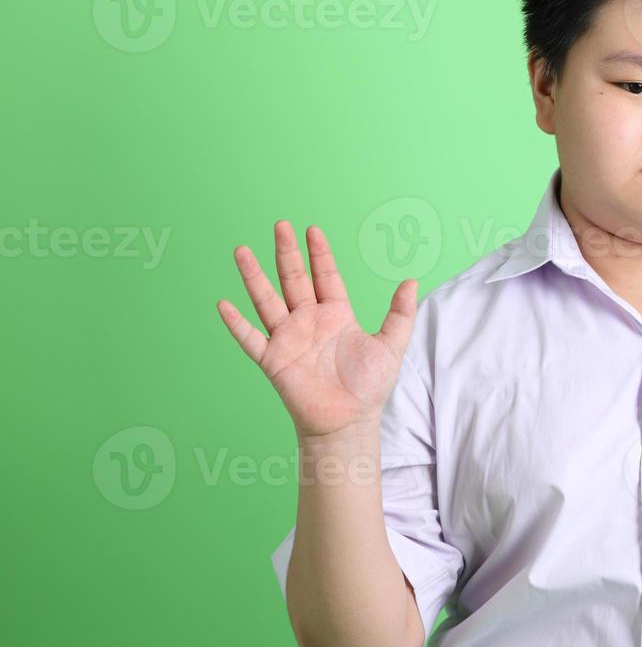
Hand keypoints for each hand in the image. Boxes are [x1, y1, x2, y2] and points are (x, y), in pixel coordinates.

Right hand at [216, 220, 417, 439]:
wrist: (349, 422)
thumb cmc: (369, 386)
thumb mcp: (391, 345)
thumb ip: (400, 313)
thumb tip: (412, 280)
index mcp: (336, 314)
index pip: (325, 276)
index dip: (319, 254)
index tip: (312, 229)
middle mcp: (309, 321)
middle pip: (293, 280)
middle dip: (286, 253)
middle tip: (280, 224)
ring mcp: (288, 339)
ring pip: (266, 300)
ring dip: (254, 277)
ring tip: (241, 251)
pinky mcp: (273, 360)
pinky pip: (251, 338)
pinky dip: (237, 323)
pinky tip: (224, 304)